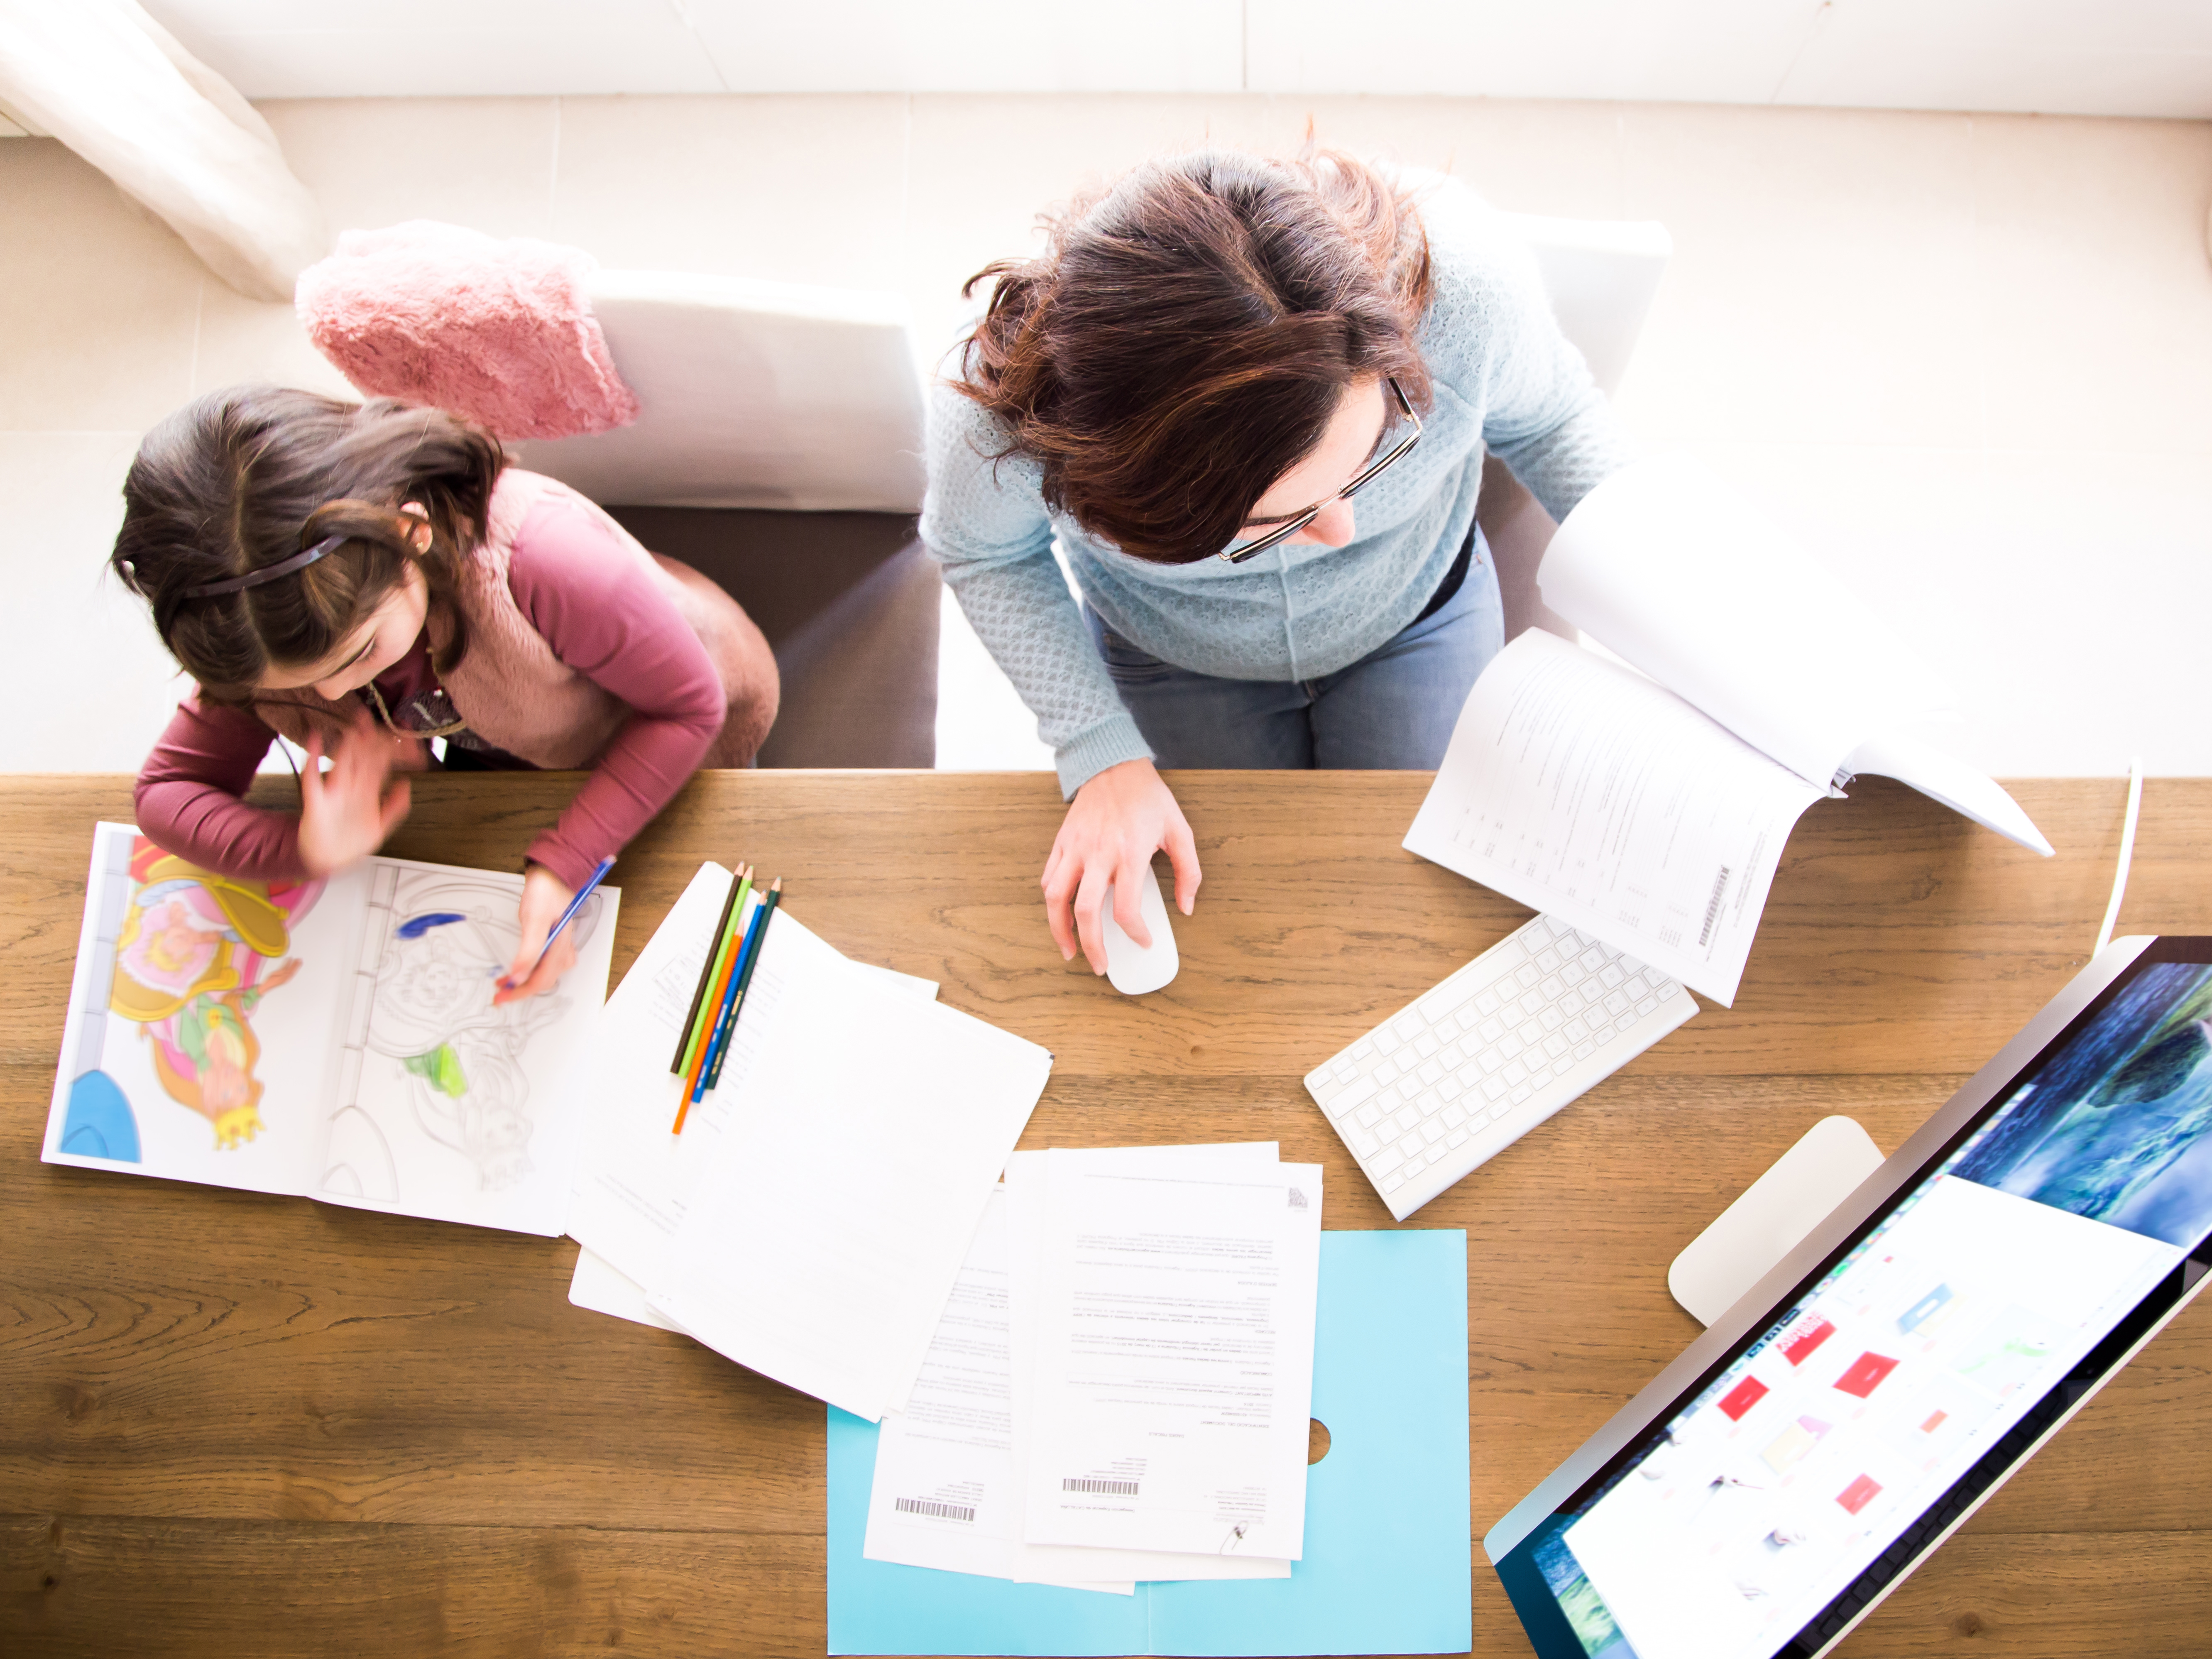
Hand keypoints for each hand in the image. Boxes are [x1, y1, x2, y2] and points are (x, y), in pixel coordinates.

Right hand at [297, 709, 415, 875]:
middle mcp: (351, 787)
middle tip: (372, 717)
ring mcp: (334, 792)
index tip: (402, 735)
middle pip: (362, 757)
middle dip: (369, 738)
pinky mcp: (315, 801)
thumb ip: (395, 807)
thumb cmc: (351, 842)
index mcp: (368, 791)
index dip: (392, 750)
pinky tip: (315, 739)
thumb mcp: (380, 827)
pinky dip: (312, 757)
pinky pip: (312, 777)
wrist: (327, 860)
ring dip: (348, 744)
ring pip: (342, 762)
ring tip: (354, 726)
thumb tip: (406, 784)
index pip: (381, 764)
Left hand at [496, 863, 578, 1004]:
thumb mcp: (533, 920)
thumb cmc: (545, 892)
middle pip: (543, 981)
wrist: (553, 872)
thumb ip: (528, 951)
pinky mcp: (555, 939)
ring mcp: (560, 945)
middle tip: (500, 992)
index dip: (519, 992)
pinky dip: (531, 970)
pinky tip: (523, 967)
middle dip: (521, 990)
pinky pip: (545, 963)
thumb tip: (518, 976)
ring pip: (545, 974)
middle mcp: (562, 950)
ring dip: (526, 982)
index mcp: (559, 948)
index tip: (501, 996)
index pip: (539, 981)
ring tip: (508, 983)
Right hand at [1041, 758, 1199, 974]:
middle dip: (1091, 946)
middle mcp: (1098, 854)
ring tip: (1069, 950)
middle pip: (1086, 912)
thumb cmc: (1148, 798)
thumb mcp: (1180, 830)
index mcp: (1129, 854)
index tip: (1144, 941)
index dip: (1135, 934)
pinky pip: (1048, 878)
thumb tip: (1186, 908)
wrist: (1113, 765)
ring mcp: (1075, 849)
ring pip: (1056, 898)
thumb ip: (1189, 871)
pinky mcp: (1061, 843)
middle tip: (1100, 965)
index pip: (1126, 909)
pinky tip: (1061, 914)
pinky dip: (1052, 902)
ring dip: (1059, 930)